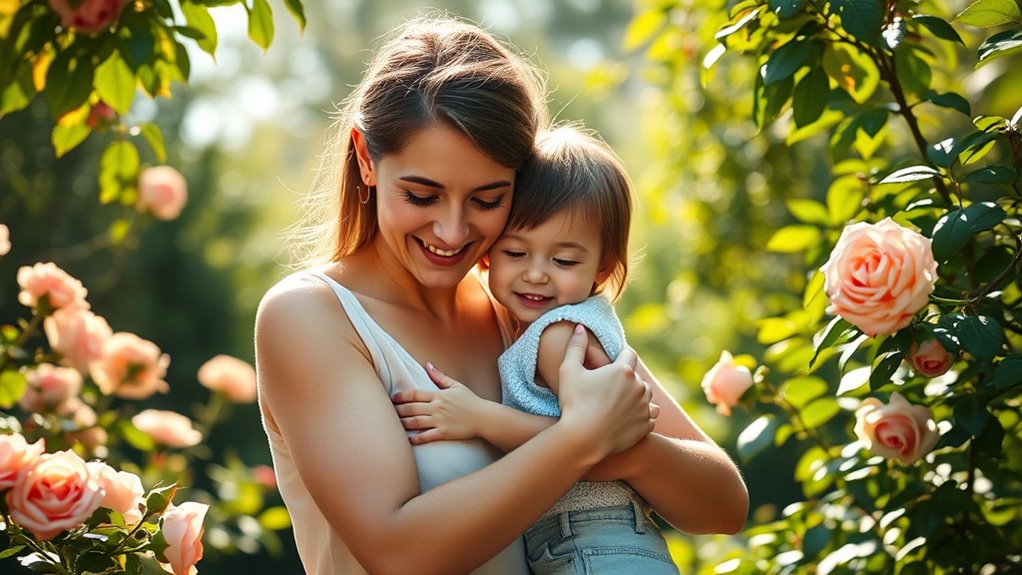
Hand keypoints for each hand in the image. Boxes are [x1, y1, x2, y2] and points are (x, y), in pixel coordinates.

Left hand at [392, 363, 489, 444]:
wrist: (484, 417)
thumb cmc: (471, 401)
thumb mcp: (457, 386)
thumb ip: (440, 377)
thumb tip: (428, 365)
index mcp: (439, 395)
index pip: (416, 394)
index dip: (402, 396)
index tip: (392, 398)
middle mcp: (437, 407)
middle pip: (412, 408)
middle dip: (398, 410)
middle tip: (387, 411)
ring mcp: (440, 421)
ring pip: (416, 422)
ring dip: (403, 423)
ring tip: (393, 424)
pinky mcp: (444, 433)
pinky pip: (426, 436)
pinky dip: (415, 439)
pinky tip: (407, 439)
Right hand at [557, 325, 657, 456]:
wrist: (582, 439)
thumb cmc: (573, 403)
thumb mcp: (568, 371)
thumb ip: (575, 347)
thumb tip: (580, 328)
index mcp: (623, 370)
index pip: (629, 354)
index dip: (622, 356)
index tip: (613, 362)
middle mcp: (638, 387)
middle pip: (638, 377)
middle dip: (627, 379)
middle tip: (611, 387)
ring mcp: (644, 407)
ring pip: (646, 396)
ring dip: (637, 396)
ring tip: (621, 402)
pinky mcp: (645, 426)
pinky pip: (649, 416)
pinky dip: (641, 416)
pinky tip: (628, 418)